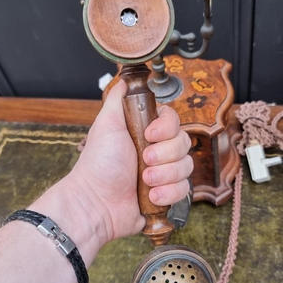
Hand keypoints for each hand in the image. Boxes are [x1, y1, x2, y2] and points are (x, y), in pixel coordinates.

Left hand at [68, 80, 192, 243]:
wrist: (96, 203)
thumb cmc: (98, 164)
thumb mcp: (106, 125)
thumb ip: (117, 100)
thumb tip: (124, 79)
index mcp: (146, 133)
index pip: (174, 121)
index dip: (166, 128)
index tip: (149, 135)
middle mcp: (157, 151)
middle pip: (184, 143)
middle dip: (164, 154)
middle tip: (143, 160)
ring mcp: (163, 174)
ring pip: (187, 167)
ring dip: (164, 175)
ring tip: (144, 181)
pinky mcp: (167, 195)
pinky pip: (184, 189)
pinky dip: (168, 193)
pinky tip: (150, 196)